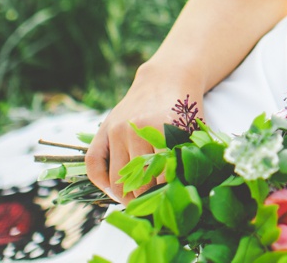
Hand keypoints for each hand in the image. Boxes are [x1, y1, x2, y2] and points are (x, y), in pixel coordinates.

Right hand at [85, 65, 203, 203]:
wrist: (167, 78)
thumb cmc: (185, 108)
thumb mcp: (193, 130)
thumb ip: (189, 158)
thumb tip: (184, 193)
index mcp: (163, 130)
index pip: (162, 177)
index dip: (167, 195)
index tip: (171, 205)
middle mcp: (136, 130)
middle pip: (138, 181)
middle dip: (147, 199)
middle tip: (154, 208)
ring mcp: (117, 129)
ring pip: (116, 178)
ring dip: (126, 196)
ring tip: (137, 203)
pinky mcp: (104, 128)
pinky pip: (93, 163)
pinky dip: (101, 182)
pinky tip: (113, 191)